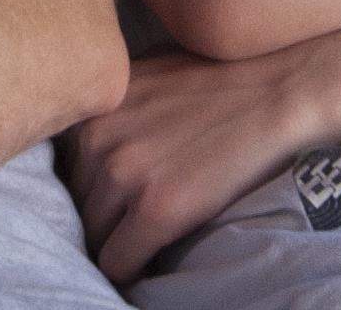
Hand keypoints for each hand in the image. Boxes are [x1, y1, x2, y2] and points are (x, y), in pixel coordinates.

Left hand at [64, 44, 336, 285]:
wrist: (277, 94)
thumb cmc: (220, 80)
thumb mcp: (146, 72)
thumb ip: (111, 101)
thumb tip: (87, 127)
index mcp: (93, 104)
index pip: (63, 166)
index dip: (87, 183)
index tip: (107, 197)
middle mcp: (98, 137)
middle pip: (75, 201)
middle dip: (98, 214)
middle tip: (126, 221)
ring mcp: (125, 173)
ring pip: (93, 234)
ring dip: (113, 241)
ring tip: (138, 240)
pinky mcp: (156, 208)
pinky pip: (118, 260)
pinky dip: (129, 268)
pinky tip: (147, 262)